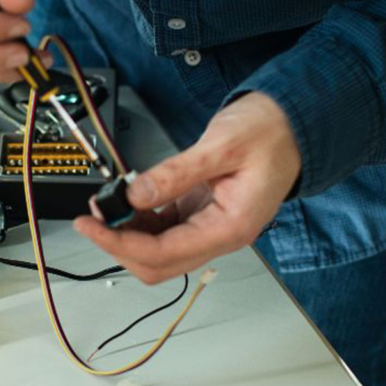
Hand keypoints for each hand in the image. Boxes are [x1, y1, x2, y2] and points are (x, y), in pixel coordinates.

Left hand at [74, 92, 301, 283]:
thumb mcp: (220, 145)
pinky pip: (166, 229)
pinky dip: (142, 220)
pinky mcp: (203, 213)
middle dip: (120, 244)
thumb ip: (176, 174)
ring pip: (159, 250)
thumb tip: (135, 196)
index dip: (119, 244)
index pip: (163, 253)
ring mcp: (211, 226)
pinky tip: (129, 200)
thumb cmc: (271, 132)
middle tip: (93, 216)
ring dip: (129, 234)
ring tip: (106, 204)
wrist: (294, 122)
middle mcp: (221, 235)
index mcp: (230, 227)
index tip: (90, 226)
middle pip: (159, 264)